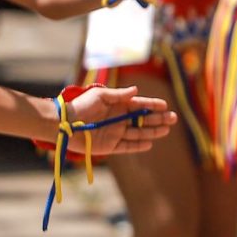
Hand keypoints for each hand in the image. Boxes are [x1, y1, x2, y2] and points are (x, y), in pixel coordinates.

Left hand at [61, 86, 175, 154]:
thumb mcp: (100, 96)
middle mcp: (119, 119)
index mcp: (118, 105)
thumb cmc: (81, 107)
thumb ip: (119, 95)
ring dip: (153, 131)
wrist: (64, 124)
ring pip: (139, 133)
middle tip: (173, 118)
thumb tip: (136, 90)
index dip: (153, 105)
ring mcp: (115, 133)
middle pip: (143, 120)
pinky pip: (127, 146)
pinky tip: (150, 143)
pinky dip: (138, 146)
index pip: (140, 105)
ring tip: (166, 130)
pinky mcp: (110, 146)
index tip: (165, 105)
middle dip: (159, 119)